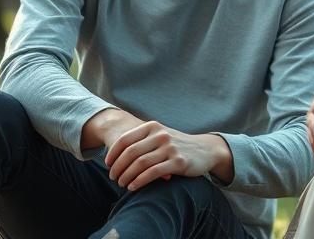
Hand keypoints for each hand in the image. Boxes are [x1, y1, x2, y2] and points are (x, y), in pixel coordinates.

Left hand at [104, 121, 229, 190]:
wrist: (205, 150)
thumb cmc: (176, 145)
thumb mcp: (160, 136)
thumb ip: (141, 141)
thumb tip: (115, 156)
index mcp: (153, 127)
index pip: (125, 140)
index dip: (112, 154)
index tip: (108, 165)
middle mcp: (161, 135)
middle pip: (130, 153)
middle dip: (118, 168)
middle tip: (114, 178)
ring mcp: (170, 148)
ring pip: (140, 164)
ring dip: (126, 176)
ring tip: (122, 184)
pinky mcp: (178, 162)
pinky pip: (152, 173)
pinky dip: (139, 181)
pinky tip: (133, 187)